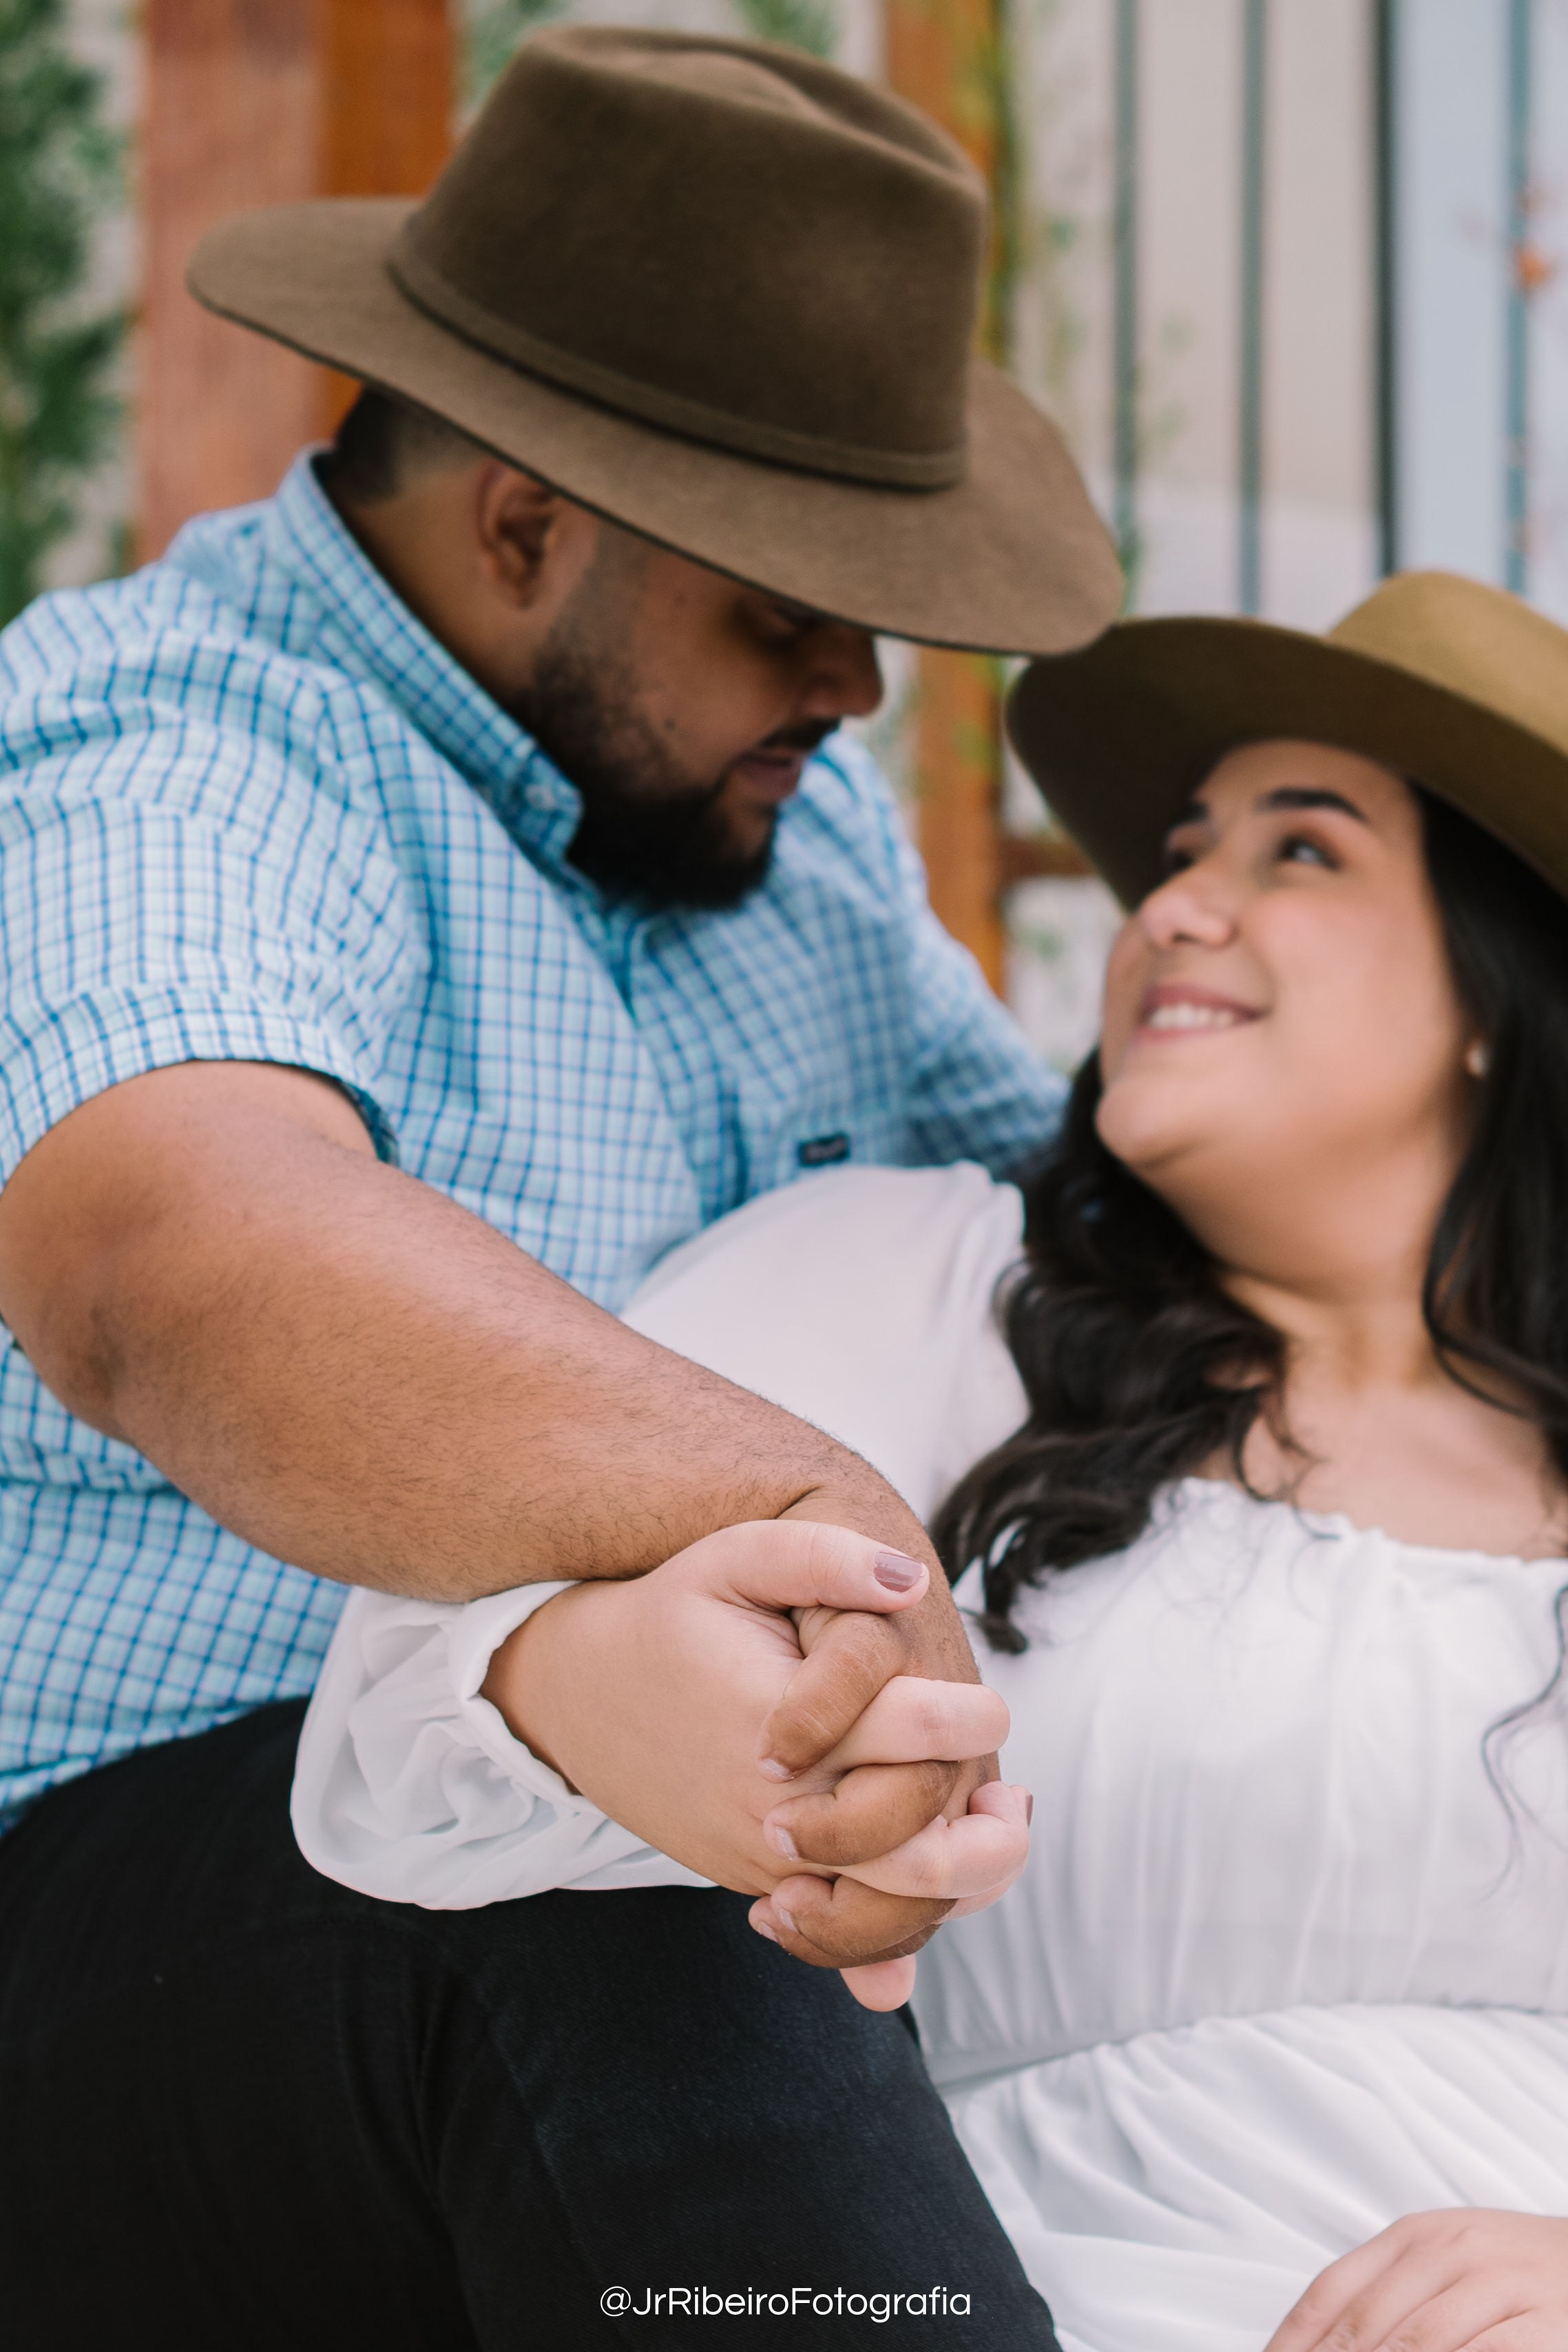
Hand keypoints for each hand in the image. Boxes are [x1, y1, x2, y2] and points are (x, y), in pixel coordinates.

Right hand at [483, 1519, 1027, 1972]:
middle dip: (988, 1830)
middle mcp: (776, 1804)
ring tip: (992, 1830)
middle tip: (1012, 1794)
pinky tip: (938, 1864)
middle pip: (917, 1851)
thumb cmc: (672, 1614)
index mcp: (778, 1720)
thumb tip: (910, 1582)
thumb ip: (824, 1557)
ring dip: (962, 1883)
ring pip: (892, 1909)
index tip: (986, 1704)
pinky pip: (850, 1928)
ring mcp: (765, 1856)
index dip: (971, 1717)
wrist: (577, 1694)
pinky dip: (907, 1915)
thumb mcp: (734, 1559)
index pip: (911, 1735)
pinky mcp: (759, 1882)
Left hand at [1264, 2210, 1567, 2350]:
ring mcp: (1497, 2286)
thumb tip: (1320, 2343)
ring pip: (1417, 2345)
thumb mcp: (1445, 2262)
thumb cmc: (1513, 2270)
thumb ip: (1386, 2294)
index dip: (1295, 2339)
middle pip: (1367, 2325)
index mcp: (1415, 2234)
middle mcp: (1450, 2252)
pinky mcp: (1542, 2326)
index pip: (1333, 2290)